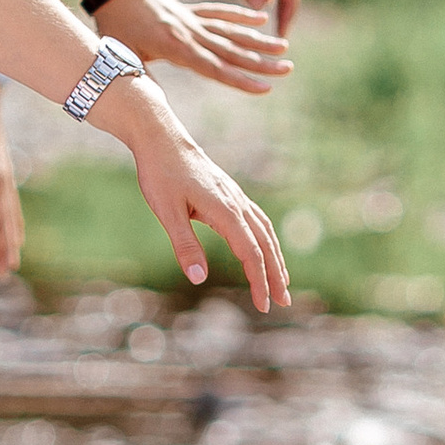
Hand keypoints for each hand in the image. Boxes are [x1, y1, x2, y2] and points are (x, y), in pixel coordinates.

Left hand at [113, 0, 290, 96]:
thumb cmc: (111, 26)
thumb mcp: (121, 56)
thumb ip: (140, 78)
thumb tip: (150, 103)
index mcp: (176, 47)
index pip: (215, 67)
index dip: (241, 80)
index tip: (266, 88)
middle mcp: (190, 33)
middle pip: (231, 50)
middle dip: (261, 61)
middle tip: (289, 68)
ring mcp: (191, 20)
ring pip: (230, 31)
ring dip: (258, 40)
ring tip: (284, 46)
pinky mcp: (188, 10)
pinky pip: (218, 12)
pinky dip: (239, 15)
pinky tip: (259, 19)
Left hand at [114, 89, 290, 310]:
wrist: (160, 138)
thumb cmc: (160, 174)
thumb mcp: (166, 212)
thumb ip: (184, 245)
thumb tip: (199, 279)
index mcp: (225, 211)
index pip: (251, 253)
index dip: (259, 281)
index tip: (263, 306)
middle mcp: (236, 203)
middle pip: (265, 244)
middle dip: (276, 274)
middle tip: (284, 302)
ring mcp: (235, 196)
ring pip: (265, 231)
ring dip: (275, 257)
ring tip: (282, 281)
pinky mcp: (229, 192)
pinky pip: (257, 219)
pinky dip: (266, 238)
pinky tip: (264, 247)